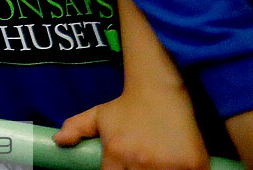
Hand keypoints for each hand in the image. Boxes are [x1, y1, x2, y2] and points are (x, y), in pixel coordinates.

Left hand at [55, 83, 207, 169]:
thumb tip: (58, 140)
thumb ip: (77, 127)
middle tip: (140, 165)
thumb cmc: (128, 105)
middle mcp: (141, 162)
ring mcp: (169, 166)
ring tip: (155, 166)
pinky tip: (175, 167)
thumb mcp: (99, 115)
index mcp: (117, 154)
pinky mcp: (194, 165)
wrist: (160, 90)